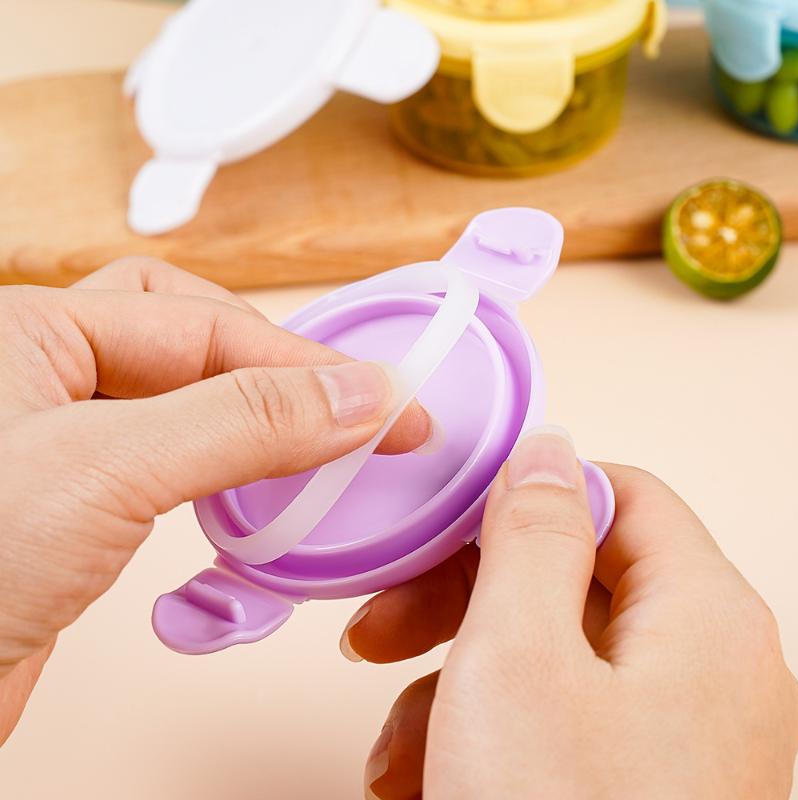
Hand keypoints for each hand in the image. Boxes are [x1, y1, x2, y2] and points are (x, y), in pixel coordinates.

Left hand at [0, 258, 430, 744]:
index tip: (387, 405)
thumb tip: (360, 395)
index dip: (305, 364)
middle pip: (193, 341)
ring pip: (188, 405)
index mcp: (36, 329)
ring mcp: (65, 445)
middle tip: (341, 407)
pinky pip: (175, 467)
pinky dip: (227, 476)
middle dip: (272, 371)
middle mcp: (49, 376)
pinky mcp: (80, 512)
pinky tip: (253, 497)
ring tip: (314, 448)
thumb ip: (242, 421)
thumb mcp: (107, 468)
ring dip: (256, 424)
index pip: (206, 324)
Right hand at [342, 428, 797, 799]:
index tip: (445, 522)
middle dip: (462, 600)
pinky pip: (550, 728)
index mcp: (701, 616)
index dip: (528, 495)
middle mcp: (702, 670)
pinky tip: (419, 788)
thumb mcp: (519, 656)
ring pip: (544, 660)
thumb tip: (546, 447)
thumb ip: (532, 534)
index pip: (619, 496)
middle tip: (380, 628)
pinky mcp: (629, 787)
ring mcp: (670, 737)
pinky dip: (479, 741)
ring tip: (394, 751)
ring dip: (451, 688)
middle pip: (570, 579)